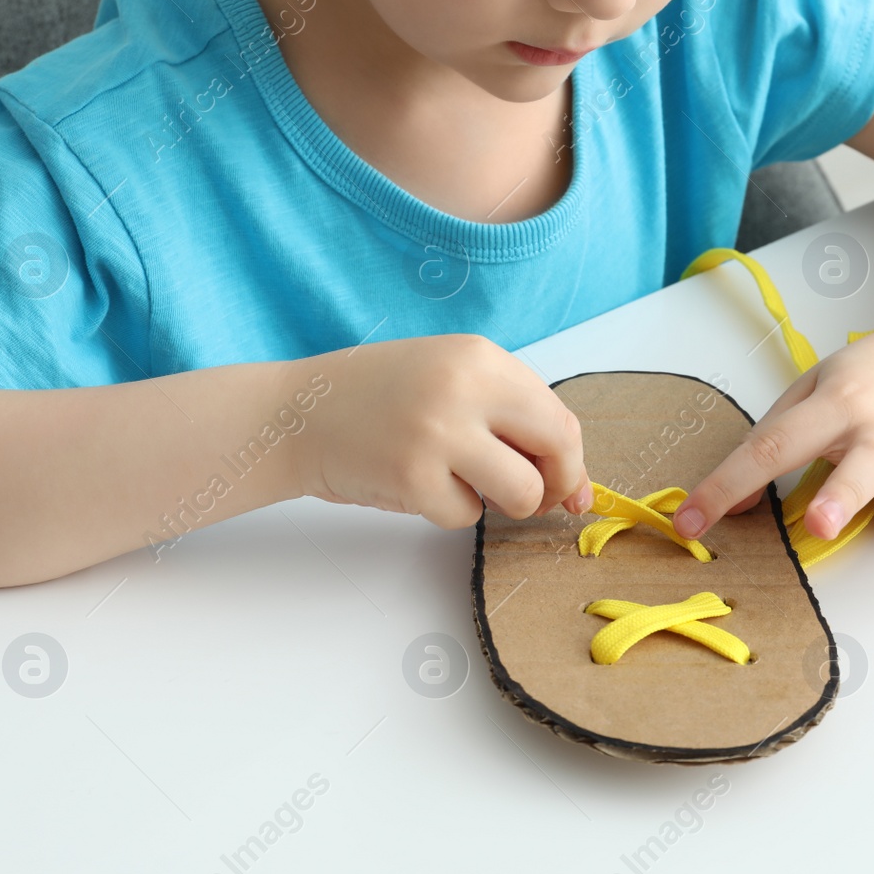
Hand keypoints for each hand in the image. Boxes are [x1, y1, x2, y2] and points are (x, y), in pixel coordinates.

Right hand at [292, 334, 592, 527]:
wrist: (297, 413)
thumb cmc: (380, 399)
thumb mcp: (450, 378)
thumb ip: (509, 416)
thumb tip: (576, 485)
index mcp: (480, 357)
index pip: (559, 417)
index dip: (572, 462)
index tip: (571, 489)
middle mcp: (465, 387)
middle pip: (557, 450)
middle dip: (554, 486)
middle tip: (532, 498)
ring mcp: (438, 433)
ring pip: (521, 493)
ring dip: (501, 503)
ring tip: (464, 485)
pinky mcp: (412, 477)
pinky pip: (465, 516)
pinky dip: (448, 511)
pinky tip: (417, 484)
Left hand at [671, 320, 873, 543]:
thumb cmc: (863, 380)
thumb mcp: (807, 395)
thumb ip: (769, 445)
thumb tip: (731, 502)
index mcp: (834, 405)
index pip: (772, 447)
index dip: (727, 484)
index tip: (690, 521)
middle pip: (856, 464)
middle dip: (839, 495)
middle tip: (819, 524)